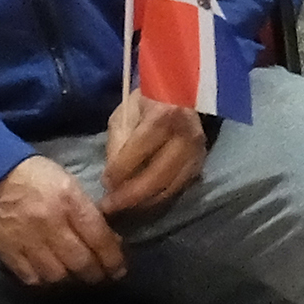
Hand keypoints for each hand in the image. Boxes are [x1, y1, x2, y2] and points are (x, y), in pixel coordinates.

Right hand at [0, 157, 126, 284]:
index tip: (119, 269)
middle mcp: (50, 224)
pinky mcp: (7, 251)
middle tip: (101, 276)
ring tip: (76, 276)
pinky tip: (50, 275)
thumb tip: (107, 237)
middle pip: (80, 261)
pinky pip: (31, 277)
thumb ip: (86, 211)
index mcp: (69, 202)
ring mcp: (27, 240)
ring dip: (70, 278)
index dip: (113, 258)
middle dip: (95, 273)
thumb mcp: (68, 183)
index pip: (98, 237)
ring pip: (57, 274)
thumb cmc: (35, 175)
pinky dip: (43, 279)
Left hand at [101, 89, 207, 217]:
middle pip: (159, 174)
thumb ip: (117, 144)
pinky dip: (159, 198)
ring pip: (170, 186)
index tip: (104, 183)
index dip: (120, 169)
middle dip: (131, 195)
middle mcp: (186, 134)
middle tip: (109, 206)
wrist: (181, 96)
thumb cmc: (146, 103)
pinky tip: (142, 202)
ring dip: (144, 202)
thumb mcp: (124, 115)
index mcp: (165, 114)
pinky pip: (179, 188)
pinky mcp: (200, 162)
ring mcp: (197, 150)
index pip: (141, 149)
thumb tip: (113, 178)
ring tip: (122, 208)